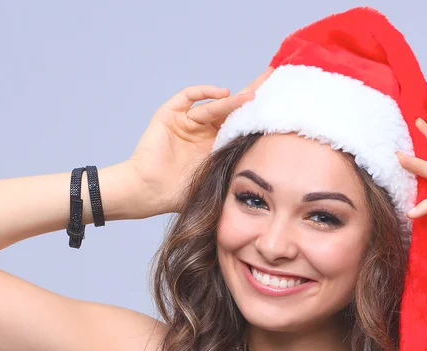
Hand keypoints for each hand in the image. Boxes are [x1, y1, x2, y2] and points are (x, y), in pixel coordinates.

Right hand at [126, 67, 273, 216]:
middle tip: (272, 79)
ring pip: (214, 107)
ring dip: (233, 101)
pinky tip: (223, 94)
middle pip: (231, 110)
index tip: (278, 106)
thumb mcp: (214, 183)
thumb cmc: (177, 195)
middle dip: (251, 96)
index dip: (257, 116)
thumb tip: (266, 177)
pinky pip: (188, 98)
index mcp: (215, 148)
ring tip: (252, 96)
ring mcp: (186, 123)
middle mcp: (203, 133)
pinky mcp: (170, 116)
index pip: (240, 127)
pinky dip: (204, 92)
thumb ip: (233, 175)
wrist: (148, 192)